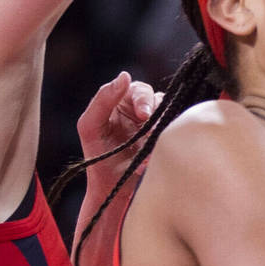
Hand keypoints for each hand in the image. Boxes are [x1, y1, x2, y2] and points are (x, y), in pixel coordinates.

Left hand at [77, 71, 160, 189]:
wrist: (112, 190)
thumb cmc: (97, 157)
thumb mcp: (90, 125)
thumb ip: (102, 99)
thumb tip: (124, 75)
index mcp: (122, 102)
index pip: (138, 89)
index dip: (143, 99)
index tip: (143, 114)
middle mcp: (141, 112)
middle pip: (157, 99)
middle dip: (155, 112)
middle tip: (150, 128)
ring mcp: (155, 127)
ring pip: (168, 117)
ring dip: (159, 132)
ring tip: (148, 151)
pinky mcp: (165, 141)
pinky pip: (174, 134)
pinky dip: (165, 144)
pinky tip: (151, 160)